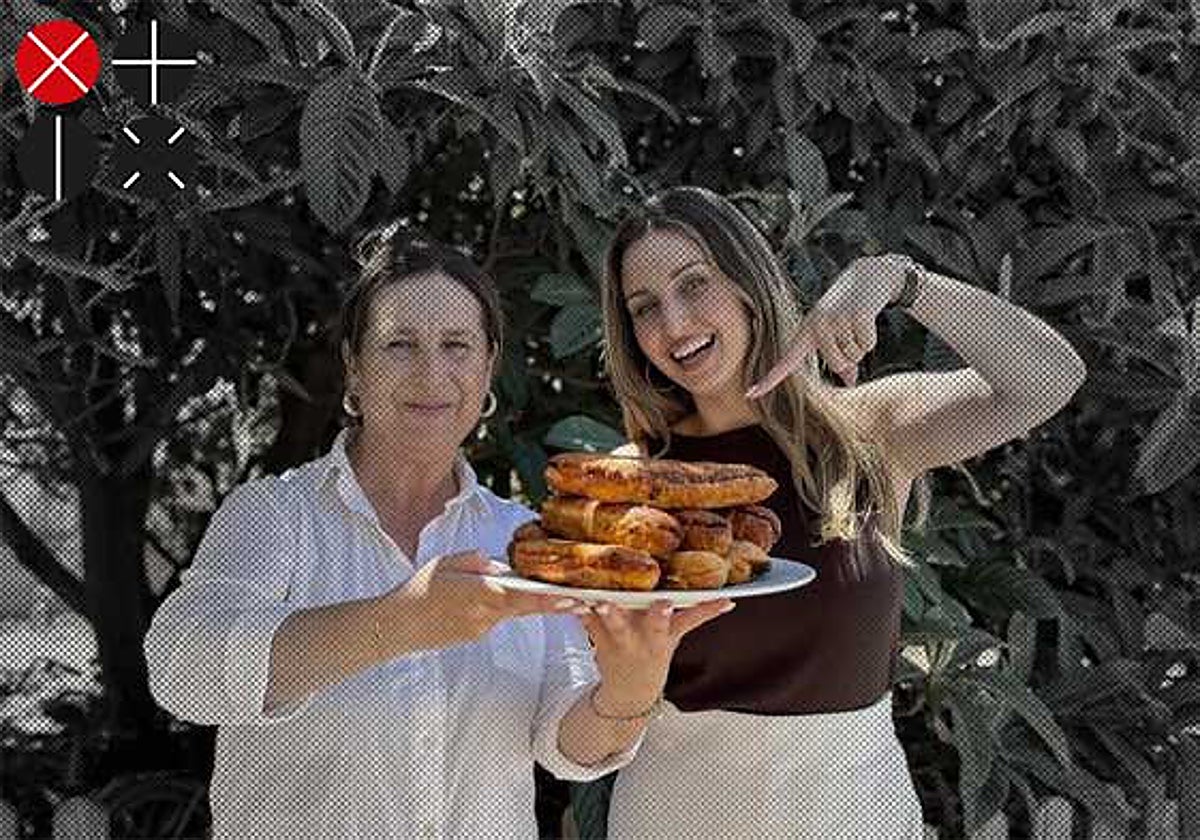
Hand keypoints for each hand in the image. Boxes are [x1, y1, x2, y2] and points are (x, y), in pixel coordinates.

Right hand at [376, 551, 585, 652]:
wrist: (394, 626)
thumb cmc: (418, 589)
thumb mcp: (447, 562)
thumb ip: (477, 560)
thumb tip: (499, 564)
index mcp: (481, 594)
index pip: (525, 597)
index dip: (552, 600)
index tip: (576, 599)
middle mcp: (485, 616)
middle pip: (525, 607)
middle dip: (552, 604)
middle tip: (582, 600)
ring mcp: (479, 629)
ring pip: (508, 612)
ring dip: (518, 602)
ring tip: (523, 590)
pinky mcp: (472, 636)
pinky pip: (493, 618)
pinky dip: (495, 607)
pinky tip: (476, 599)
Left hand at [581, 598, 734, 714]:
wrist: (630, 691)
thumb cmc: (654, 653)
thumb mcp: (676, 636)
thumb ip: (697, 614)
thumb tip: (731, 600)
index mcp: (667, 635)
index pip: (689, 620)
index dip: (704, 610)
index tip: (707, 600)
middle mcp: (647, 639)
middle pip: (650, 624)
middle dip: (654, 614)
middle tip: (655, 603)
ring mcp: (622, 641)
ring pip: (615, 623)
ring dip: (608, 612)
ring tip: (602, 602)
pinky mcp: (598, 640)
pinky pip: (586, 623)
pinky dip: (579, 612)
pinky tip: (572, 601)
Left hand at [745, 254, 909, 395]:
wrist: (869, 277)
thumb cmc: (849, 310)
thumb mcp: (838, 333)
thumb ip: (841, 359)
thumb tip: (851, 383)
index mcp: (806, 332)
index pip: (786, 361)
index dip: (769, 379)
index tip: (749, 394)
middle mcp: (816, 326)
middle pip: (838, 364)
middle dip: (851, 355)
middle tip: (851, 330)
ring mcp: (835, 319)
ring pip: (854, 356)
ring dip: (861, 344)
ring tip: (856, 322)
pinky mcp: (856, 316)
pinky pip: (867, 345)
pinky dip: (871, 337)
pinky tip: (867, 319)